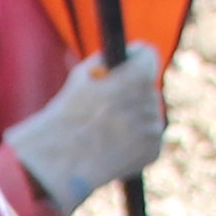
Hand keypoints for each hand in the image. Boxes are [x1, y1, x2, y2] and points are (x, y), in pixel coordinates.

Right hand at [8, 48, 168, 215]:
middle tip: (107, 106)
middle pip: (147, 88)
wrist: (63, 161)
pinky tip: (113, 147)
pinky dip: (135, 142)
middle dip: (131, 94)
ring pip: (148, 114)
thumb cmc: (67, 116)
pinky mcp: (153, 150)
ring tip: (106, 130)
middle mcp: (149, 100)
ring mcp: (153, 127)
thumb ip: (108, 62)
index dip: (135, 58)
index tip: (126, 66)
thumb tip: (126, 57)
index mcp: (135, 76)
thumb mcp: (82, 77)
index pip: (148, 54)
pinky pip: (148, 138)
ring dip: (133, 119)